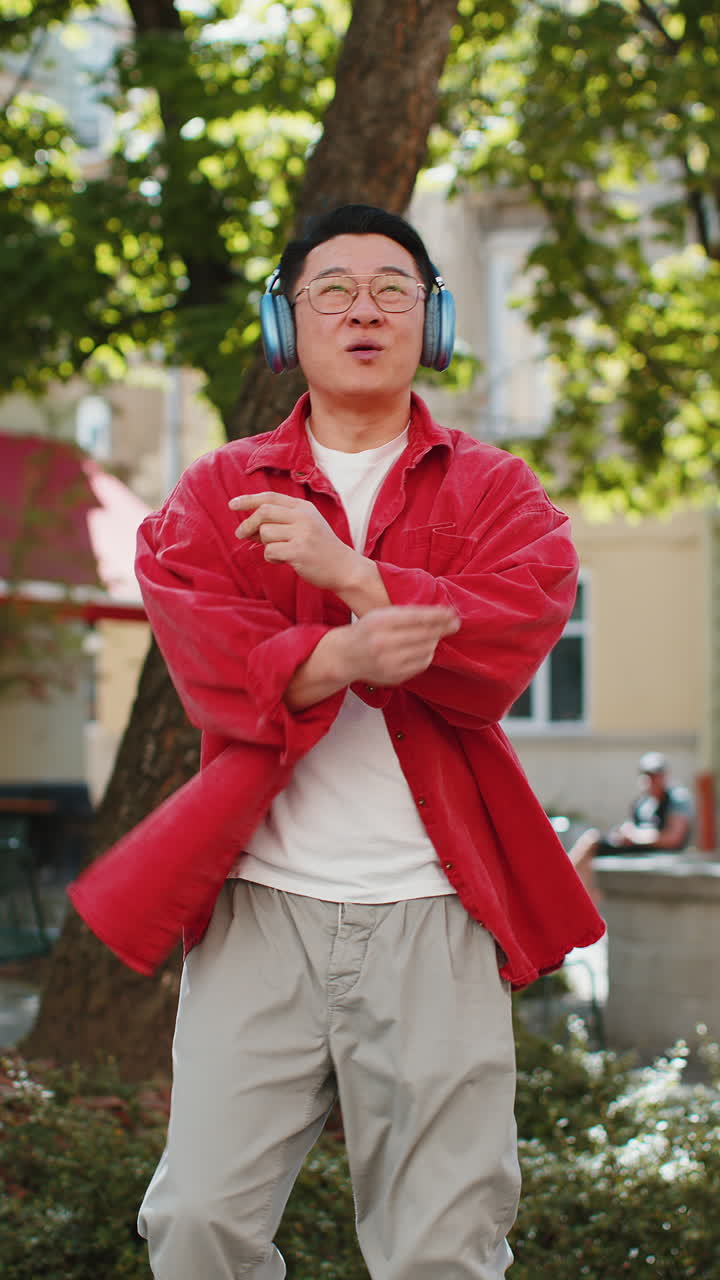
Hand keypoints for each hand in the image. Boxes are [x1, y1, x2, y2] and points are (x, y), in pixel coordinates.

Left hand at [229, 492, 358, 590]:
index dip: (248, 500)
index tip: (232, 504)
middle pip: (263, 512)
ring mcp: (302, 533)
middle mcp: (303, 517)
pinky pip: (270, 551)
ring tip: (279, 551)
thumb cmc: (320, 549)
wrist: (344, 568)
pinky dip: (271, 557)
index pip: (270, 497)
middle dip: (248, 523)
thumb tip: (247, 527)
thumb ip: (280, 522)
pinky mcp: (299, 551)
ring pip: (265, 533)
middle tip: (241, 534)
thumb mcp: (305, 527)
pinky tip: (284, 560)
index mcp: (304, 507)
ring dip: (265, 544)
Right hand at [333, 605, 459, 686]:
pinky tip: (427, 648)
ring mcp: (388, 662)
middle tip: (454, 624)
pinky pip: (421, 665)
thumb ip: (405, 614)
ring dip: (435, 642)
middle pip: (424, 635)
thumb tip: (438, 614)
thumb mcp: (380, 615)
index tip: (452, 613)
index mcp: (379, 623)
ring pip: (426, 650)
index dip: (438, 615)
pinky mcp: (394, 676)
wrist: (345, 657)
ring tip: (436, 635)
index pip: (416, 618)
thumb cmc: (365, 631)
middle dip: (442, 629)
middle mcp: (383, 643)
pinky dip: (428, 655)